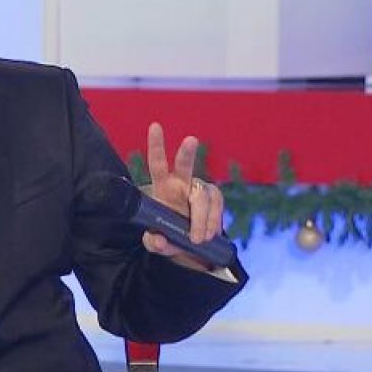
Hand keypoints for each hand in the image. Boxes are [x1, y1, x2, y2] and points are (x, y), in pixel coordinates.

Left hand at [142, 122, 224, 269]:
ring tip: (198, 239)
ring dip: (202, 219)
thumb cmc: (170, 236)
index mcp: (163, 188)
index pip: (157, 164)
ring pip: (203, 196)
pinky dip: (213, 222)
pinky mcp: (215, 198)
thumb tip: (158, 241)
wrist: (193, 246)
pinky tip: (210, 234)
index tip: (155, 126)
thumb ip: (155, 242)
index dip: (156, 146)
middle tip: (190, 140)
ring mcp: (200, 189)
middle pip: (185, 166)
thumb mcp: (158, 243)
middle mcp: (181, 183)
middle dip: (187, 153)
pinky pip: (216, 206)